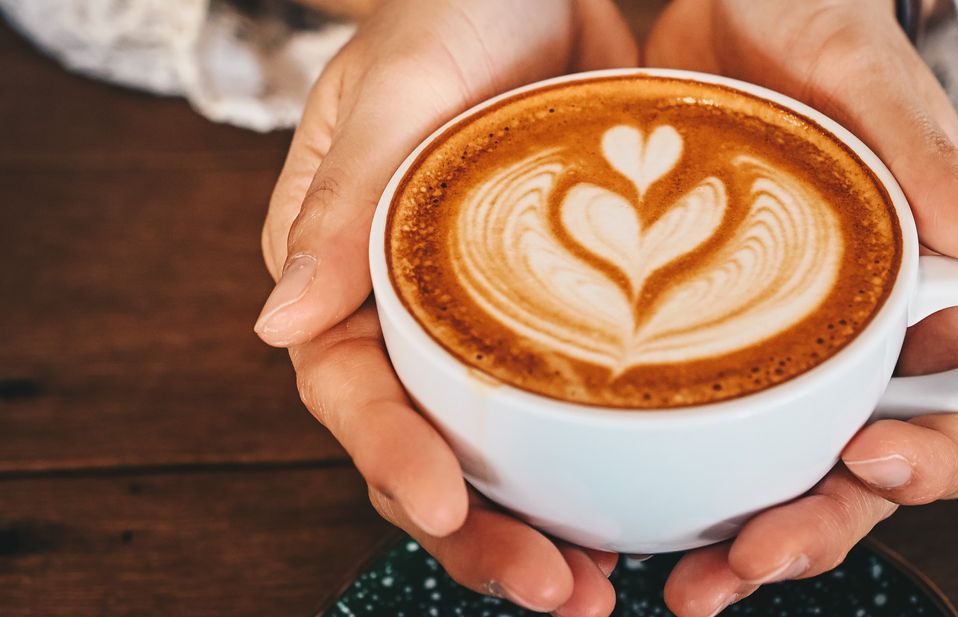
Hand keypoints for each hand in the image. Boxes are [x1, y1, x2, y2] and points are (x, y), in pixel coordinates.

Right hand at [256, 1, 635, 613]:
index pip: (349, 387)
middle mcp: (409, 316)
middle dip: (479, 533)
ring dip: (541, 528)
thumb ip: (340, 205)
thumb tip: (275, 328)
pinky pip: (573, 409)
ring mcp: (487, 325)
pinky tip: (641, 520)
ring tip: (598, 587)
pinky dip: (600, 469)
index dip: (392, 454)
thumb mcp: (394, 90)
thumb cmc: (450, 9)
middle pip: (428, 450)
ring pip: (501, 452)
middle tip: (554, 588)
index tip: (444, 504)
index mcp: (342, 272)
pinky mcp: (562, 317)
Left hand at [646, 1, 957, 613]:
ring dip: (728, 543)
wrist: (705, 0)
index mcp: (918, 298)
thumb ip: (927, 152)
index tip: (871, 455)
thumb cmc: (802, 20)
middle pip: (855, 478)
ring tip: (673, 582)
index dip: (933, 460)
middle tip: (747, 558)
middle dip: (812, 529)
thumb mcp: (859, 70)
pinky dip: (653, 491)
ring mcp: (764, 353)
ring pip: (764, 480)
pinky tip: (606, 525)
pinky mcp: (680, 343)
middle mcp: (846, 345)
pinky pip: (677, 437)